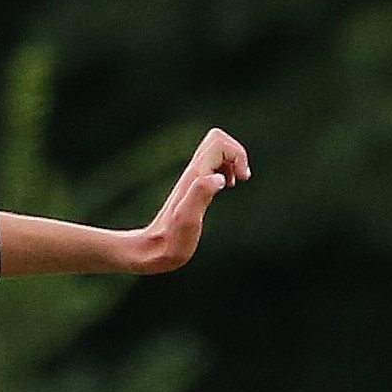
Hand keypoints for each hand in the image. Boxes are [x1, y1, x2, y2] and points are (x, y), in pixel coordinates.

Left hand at [127, 127, 250, 274]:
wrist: (151, 251)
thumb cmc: (171, 242)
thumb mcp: (187, 221)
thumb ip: (200, 195)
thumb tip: (219, 178)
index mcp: (195, 177)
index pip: (219, 143)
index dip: (237, 154)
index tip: (240, 179)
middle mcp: (192, 174)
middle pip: (217, 140)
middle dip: (236, 154)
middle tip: (239, 178)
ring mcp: (192, 180)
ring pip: (216, 151)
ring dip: (232, 162)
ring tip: (233, 183)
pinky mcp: (192, 189)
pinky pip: (212, 166)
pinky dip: (225, 171)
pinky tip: (224, 188)